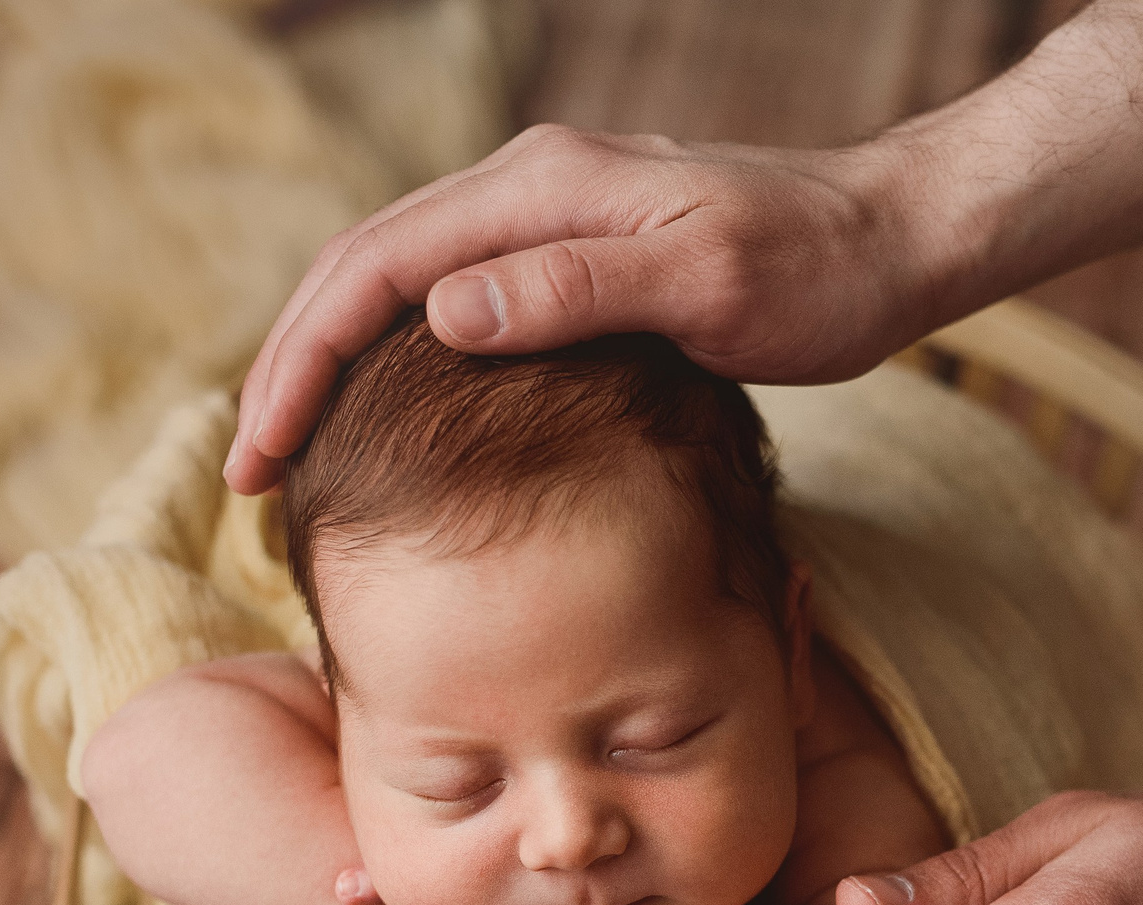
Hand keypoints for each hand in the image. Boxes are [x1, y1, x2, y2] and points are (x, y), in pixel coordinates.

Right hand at [227, 125, 941, 492]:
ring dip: (332, 367)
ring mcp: (546, 219)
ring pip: (397, 287)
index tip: (262, 458)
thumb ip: (576, 292)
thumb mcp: (706, 286)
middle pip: (361, 271)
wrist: (893, 240)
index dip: (303, 364)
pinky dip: (395, 363)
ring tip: (292, 461)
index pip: (373, 269)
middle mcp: (525, 188)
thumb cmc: (817, 272)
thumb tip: (443, 315)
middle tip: (249, 479)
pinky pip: (449, 304)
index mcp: (538, 187)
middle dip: (292, 371)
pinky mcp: (572, 256)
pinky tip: (387, 427)